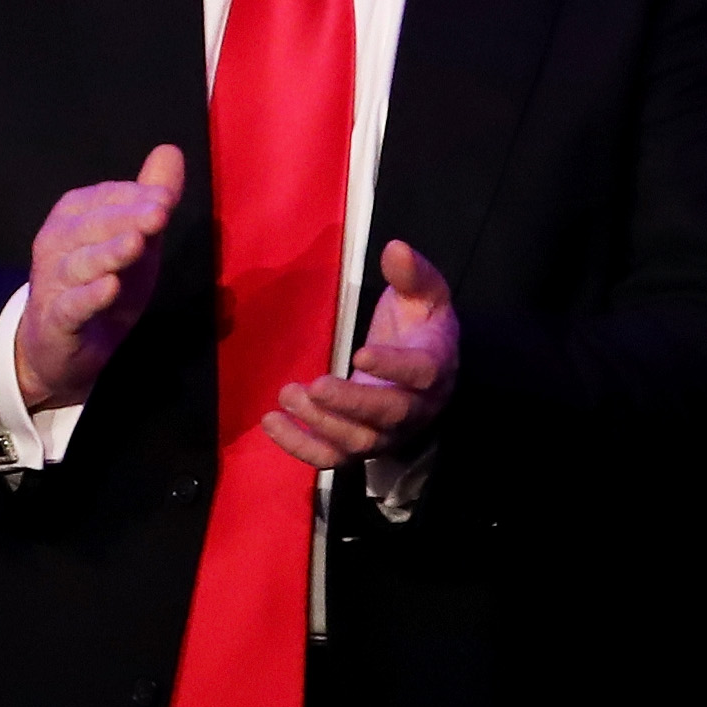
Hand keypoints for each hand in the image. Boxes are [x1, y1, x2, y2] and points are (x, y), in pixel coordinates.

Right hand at [15, 146, 184, 411]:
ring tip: (137, 244)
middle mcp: (57, 242)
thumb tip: (170, 150)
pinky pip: (71, 306)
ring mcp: (52, 282)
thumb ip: (151, 200)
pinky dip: (89, 297)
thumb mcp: (135, 240)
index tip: (166, 197)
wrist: (59, 345)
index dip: (136, 197)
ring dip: (109, 253)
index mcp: (74, 215)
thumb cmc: (100, 282)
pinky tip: (110, 288)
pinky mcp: (55, 320)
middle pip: (92, 227)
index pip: (106, 198)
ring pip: (80, 264)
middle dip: (126, 218)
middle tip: (159, 212)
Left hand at [261, 240, 459, 468]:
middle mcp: (416, 408)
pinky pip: (333, 458)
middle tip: (314, 385)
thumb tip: (394, 248)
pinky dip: (301, 448)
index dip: (393, 367)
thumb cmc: (419, 327)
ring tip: (288, 394)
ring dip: (321, 423)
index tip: (360, 352)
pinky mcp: (360, 447)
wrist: (424, 370)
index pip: (421, 373)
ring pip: (359, 441)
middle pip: (387, 415)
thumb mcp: (424, 294)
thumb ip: (411, 274)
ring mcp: (387, 433)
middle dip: (350, 403)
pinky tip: (272, 423)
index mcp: (435, 367)